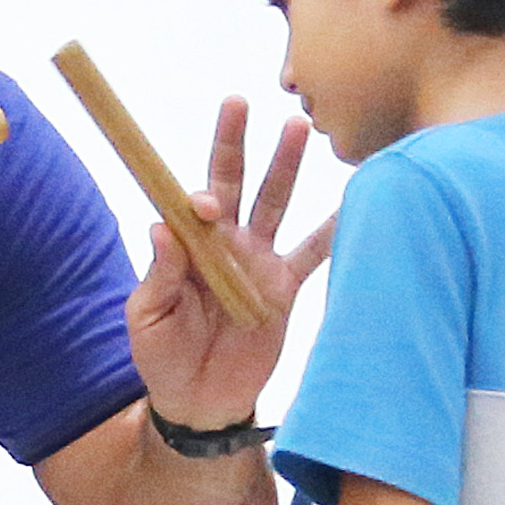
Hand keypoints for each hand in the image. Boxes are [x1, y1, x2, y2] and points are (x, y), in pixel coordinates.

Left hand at [128, 100, 329, 435]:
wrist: (199, 403)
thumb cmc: (162, 356)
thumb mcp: (148, 318)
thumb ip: (159, 274)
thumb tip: (161, 226)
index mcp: (187, 246)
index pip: (191, 204)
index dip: (198, 195)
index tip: (205, 204)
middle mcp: (225, 242)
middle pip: (234, 183)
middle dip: (237, 143)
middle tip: (242, 102)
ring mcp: (258, 261)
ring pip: (275, 203)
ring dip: (285, 166)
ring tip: (298, 128)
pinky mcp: (285, 288)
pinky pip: (314, 254)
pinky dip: (334, 230)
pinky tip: (356, 201)